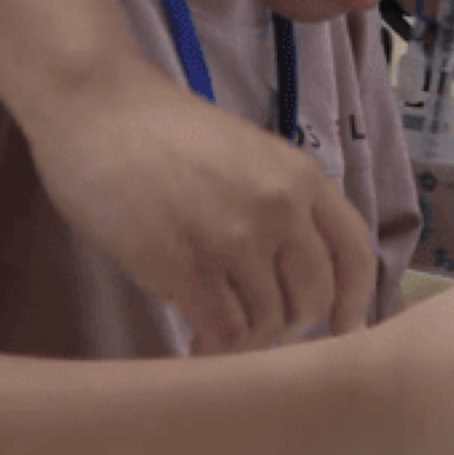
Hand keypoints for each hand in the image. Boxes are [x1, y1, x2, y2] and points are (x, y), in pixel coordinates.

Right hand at [21, 60, 375, 353]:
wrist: (98, 108)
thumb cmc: (169, 134)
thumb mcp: (252, 156)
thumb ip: (284, 205)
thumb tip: (300, 273)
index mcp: (302, 178)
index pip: (354, 253)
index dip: (355, 300)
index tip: (344, 328)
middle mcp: (279, 208)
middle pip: (313, 297)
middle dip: (288, 323)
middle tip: (255, 322)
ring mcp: (232, 237)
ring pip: (267, 322)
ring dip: (244, 335)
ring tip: (215, 324)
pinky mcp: (181, 265)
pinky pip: (222, 332)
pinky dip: (212, 346)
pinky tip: (195, 340)